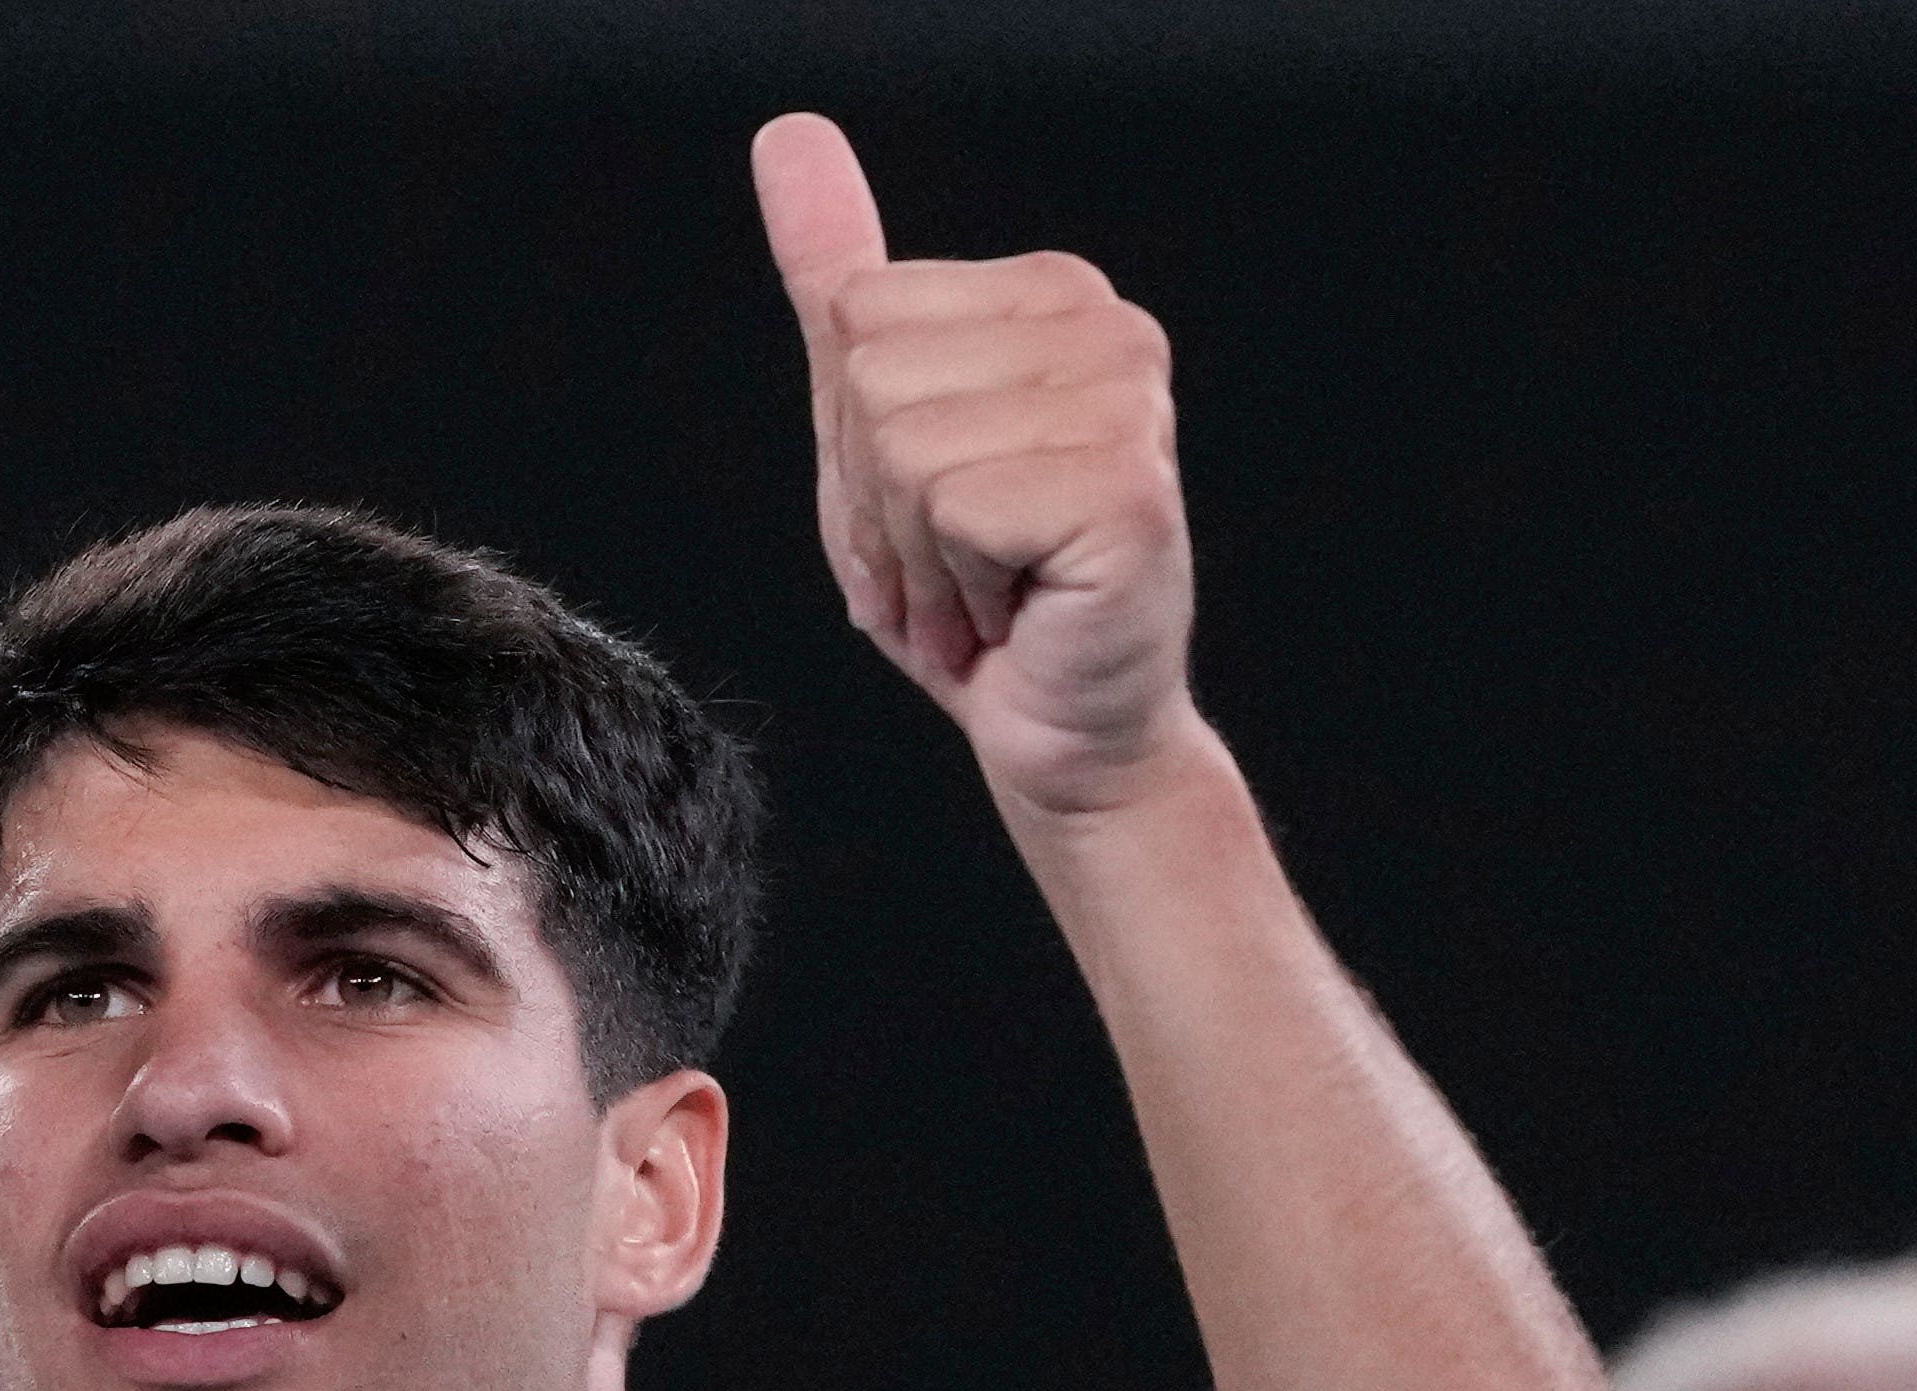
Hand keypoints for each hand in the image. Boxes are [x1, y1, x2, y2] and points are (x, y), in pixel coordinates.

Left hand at [754, 116, 1196, 814]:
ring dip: (918, 554)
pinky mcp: (1125, 489)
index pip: (855, 314)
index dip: (855, 438)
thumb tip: (788, 136)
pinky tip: (1017, 611)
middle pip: (870, 375)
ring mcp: (1128, 402)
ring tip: (986, 588)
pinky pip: (951, 508)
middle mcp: (1106, 326)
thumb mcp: (871, 424)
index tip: (928, 508)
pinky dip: (956, 587)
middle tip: (956, 563)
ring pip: (904, 445)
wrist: (1060, 728)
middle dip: (880, 503)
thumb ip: (837, 275)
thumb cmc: (973, 590)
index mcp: (1049, 293)